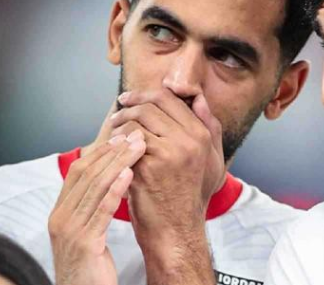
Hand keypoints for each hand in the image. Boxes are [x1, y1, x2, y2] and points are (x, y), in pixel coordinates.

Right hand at [48, 132, 146, 284]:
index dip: (100, 151)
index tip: (121, 136)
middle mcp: (60, 218)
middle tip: (134, 134)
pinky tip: (130, 175)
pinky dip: (115, 190)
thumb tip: (110, 179)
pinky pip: (100, 212)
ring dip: (118, 163)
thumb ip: (92, 208)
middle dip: (112, 151)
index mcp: (60, 213)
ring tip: (138, 147)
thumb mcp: (87, 233)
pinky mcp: (84, 245)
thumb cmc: (91, 269)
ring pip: (94, 188)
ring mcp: (69, 231)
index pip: (78, 171)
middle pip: (86, 174)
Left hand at [110, 89, 224, 281]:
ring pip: (136, 120)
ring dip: (120, 124)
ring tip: (113, 134)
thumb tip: (200, 98)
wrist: (176, 229)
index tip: (129, 100)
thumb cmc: (190, 195)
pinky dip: (116, 142)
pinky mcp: (149, 165)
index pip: (170, 98)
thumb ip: (210, 127)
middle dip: (129, 106)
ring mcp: (170, 151)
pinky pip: (126, 141)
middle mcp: (189, 139)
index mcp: (202, 134)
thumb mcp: (212, 160)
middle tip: (117, 114)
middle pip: (151, 104)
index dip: (145, 95)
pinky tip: (112, 150)